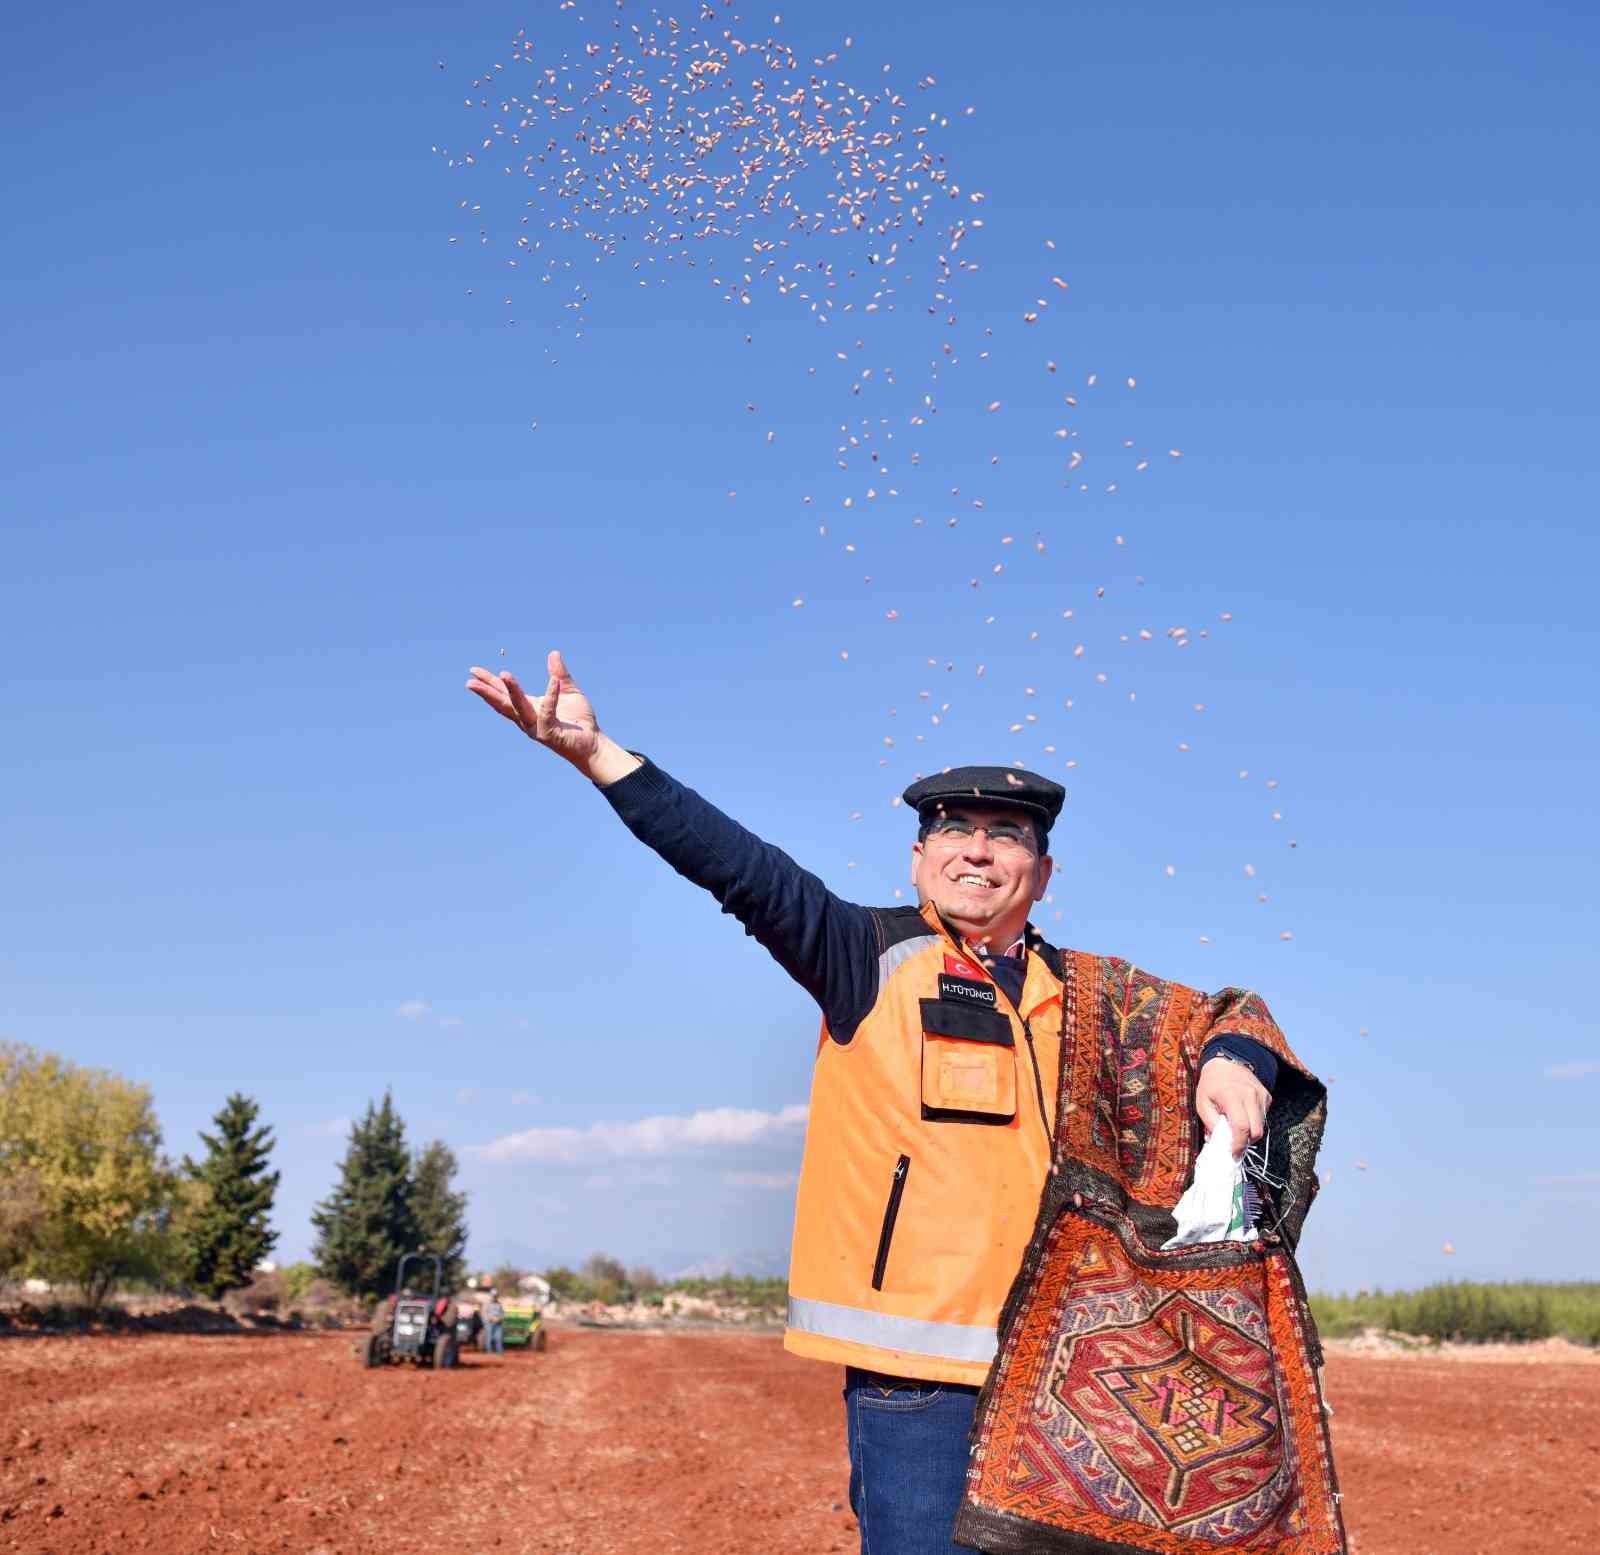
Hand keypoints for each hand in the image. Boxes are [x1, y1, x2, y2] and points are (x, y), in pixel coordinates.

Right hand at [467, 649, 640, 785]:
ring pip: (520, 708)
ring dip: (511, 691)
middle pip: (503, 704)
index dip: (490, 683)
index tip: (473, 671)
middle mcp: (528, 719)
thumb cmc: (579, 720)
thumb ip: (560, 674)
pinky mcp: (550, 733)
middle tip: (470, 681)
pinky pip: (548, 713)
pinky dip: (551, 697)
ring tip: (503, 674)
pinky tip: (554, 682)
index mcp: (529, 708)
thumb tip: (553, 653)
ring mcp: (537, 727)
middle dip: (487, 692)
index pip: (504, 694)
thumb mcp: (569, 691)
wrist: (593, 743)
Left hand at [1194, 1056, 1268, 1158]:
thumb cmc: (1211, 1085)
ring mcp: (1261, 1095)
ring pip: (1262, 1126)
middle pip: (1256, 1130)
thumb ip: (1210, 1123)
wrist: (1226, 1062)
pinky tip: (1244, 1115)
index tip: (1234, 1155)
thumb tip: (1219, 1143)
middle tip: (1235, 1145)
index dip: (1239, 1145)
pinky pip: (1264, 1117)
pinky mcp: (1267, 1096)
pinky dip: (1255, 1122)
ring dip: (1250, 1132)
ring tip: (1237, 1128)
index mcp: (1231, 1096)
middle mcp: (1250, 1095)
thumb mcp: (1202, 1102)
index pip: (1241, 1127)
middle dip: (1246, 1142)